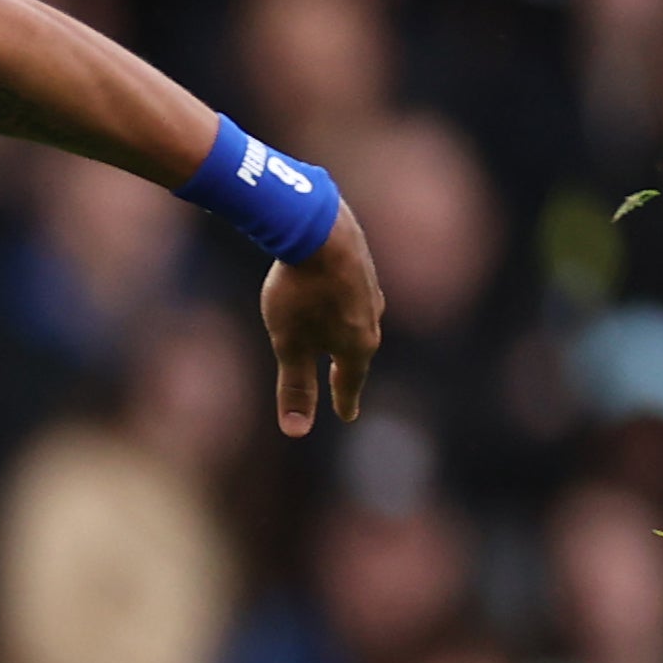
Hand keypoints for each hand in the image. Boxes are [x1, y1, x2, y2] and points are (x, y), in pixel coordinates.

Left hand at [264, 207, 381, 434]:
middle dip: (350, 371)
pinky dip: (346, 308)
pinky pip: (353, 296)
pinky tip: (341, 300)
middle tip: (346, 386)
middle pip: (358, 352)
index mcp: (357, 345)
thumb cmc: (302, 293)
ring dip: (350, 337)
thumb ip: (295, 387)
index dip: (345, 400)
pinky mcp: (361, 266)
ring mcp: (370, 290)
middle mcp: (371, 319)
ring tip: (343, 345)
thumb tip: (296, 431)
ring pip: (359, 322)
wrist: (320, 230)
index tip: (347, 415)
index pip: (350, 381)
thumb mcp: (290, 346)